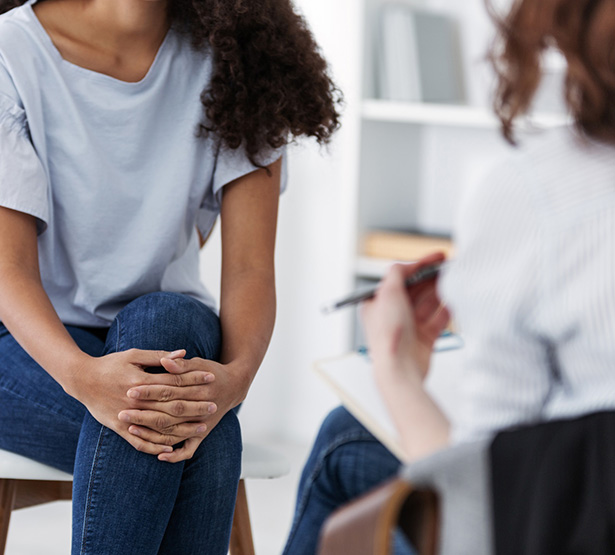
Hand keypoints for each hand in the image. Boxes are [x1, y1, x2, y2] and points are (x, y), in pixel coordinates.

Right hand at [70, 349, 212, 455]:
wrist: (81, 379)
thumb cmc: (110, 364)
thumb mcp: (134, 355)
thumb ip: (159, 356)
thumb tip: (183, 353)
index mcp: (142, 381)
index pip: (174, 381)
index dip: (194, 380)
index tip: (211, 378)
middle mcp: (136, 401)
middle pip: (171, 406)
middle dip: (194, 406)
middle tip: (214, 406)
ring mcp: (127, 416)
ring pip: (160, 426)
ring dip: (182, 428)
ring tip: (202, 428)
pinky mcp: (119, 428)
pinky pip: (139, 442)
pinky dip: (155, 446)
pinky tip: (171, 449)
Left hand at [118, 357, 244, 462]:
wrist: (234, 386)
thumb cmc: (212, 371)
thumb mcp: (199, 363)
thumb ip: (181, 364)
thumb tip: (165, 360)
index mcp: (200, 388)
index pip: (170, 390)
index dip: (150, 390)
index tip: (130, 390)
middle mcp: (202, 408)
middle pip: (169, 412)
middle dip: (145, 413)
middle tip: (123, 411)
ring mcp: (203, 424)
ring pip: (175, 432)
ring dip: (153, 433)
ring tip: (131, 428)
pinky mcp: (203, 434)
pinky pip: (189, 449)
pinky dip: (176, 455)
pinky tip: (160, 455)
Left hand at [362, 253, 450, 380]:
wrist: (399, 368)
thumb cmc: (388, 335)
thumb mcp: (387, 293)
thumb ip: (396, 273)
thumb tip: (405, 264)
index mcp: (378, 302)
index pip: (400, 278)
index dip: (419, 265)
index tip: (436, 257)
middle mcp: (392, 314)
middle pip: (416, 289)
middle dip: (432, 278)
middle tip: (449, 267)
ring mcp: (408, 327)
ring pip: (428, 303)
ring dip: (441, 291)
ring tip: (454, 281)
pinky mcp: (423, 339)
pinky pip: (438, 320)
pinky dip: (446, 311)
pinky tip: (454, 302)